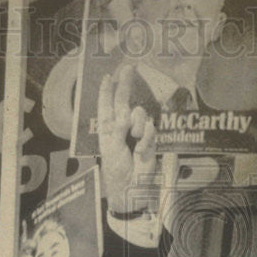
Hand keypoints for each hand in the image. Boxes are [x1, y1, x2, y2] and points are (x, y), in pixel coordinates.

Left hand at [98, 65, 157, 214]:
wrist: (131, 188)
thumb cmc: (116, 169)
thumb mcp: (111, 146)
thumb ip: (118, 126)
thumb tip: (129, 111)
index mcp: (107, 128)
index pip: (106, 104)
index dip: (107, 90)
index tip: (108, 76)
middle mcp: (121, 126)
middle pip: (124, 100)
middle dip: (125, 83)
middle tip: (129, 67)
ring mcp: (136, 132)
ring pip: (139, 113)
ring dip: (135, 126)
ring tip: (133, 142)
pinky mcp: (150, 140)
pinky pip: (149, 129)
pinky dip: (145, 140)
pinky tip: (141, 152)